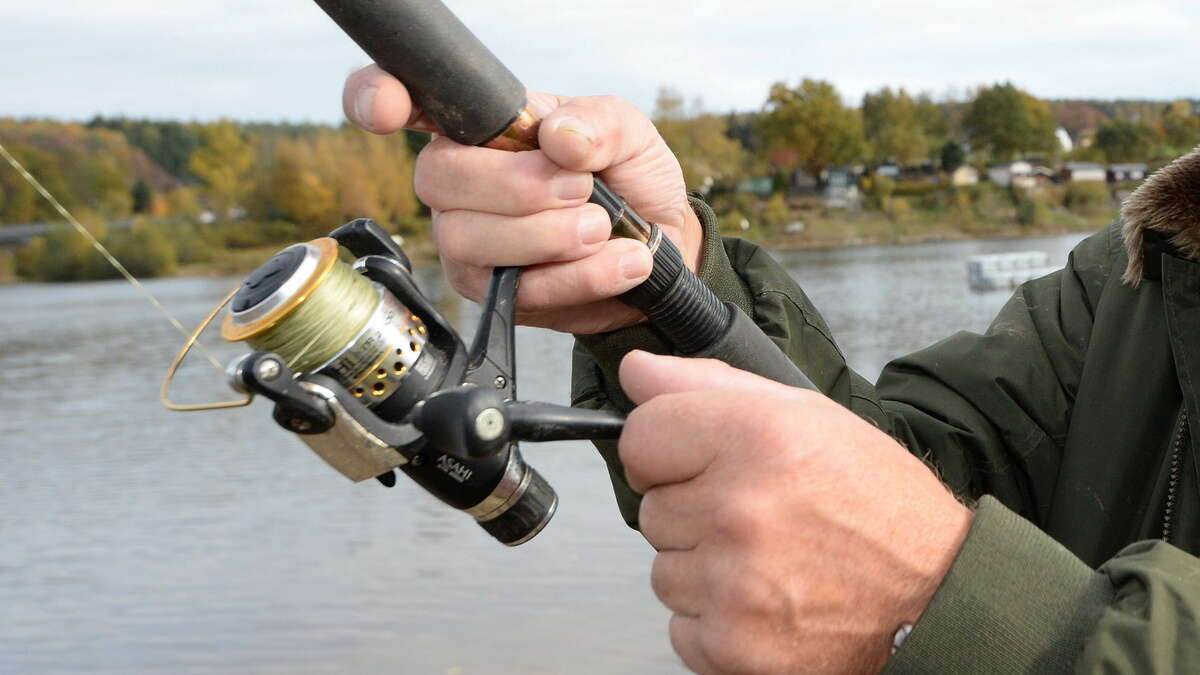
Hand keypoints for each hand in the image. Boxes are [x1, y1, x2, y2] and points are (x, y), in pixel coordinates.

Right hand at [343, 65, 703, 333]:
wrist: (662, 246)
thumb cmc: (629, 179)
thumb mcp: (627, 132)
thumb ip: (597, 122)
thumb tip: (559, 138)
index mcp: (480, 129)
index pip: (408, 105)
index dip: (376, 99)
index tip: (387, 110)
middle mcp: (460, 184)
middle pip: (439, 178)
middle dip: (517, 186)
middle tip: (582, 189)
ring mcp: (468, 243)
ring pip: (471, 239)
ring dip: (550, 235)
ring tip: (604, 227)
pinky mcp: (492, 295)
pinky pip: (518, 290)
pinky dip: (580, 276)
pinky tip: (620, 261)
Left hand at [618, 352, 973, 673]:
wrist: (936, 597)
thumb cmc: (877, 505)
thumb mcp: (805, 417)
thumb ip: (708, 385)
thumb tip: (634, 371)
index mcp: (756, 437)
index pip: (640, 436)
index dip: (666, 449)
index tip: (696, 462)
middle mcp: (740, 509)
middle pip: (651, 507)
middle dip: (693, 511)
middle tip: (758, 516)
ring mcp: (734, 584)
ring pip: (662, 570)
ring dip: (703, 568)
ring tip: (768, 560)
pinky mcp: (733, 646)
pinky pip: (680, 627)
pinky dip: (715, 620)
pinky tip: (766, 601)